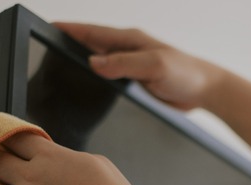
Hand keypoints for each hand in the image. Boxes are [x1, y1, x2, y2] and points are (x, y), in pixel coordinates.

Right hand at [55, 22, 224, 110]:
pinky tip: (87, 91)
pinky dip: (96, 81)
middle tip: (44, 52)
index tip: (48, 28)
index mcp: (130, 40)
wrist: (206, 90)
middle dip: (68, 46)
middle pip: (91, 46)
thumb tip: (93, 63)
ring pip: (99, 64)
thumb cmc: (186, 73)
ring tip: (57, 71)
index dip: (69, 30)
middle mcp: (128, 50)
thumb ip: (124, 63)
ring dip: (81, 65)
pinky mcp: (136, 82)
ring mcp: (131, 66)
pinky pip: (110, 79)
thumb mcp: (154, 66)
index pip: (92, 32)